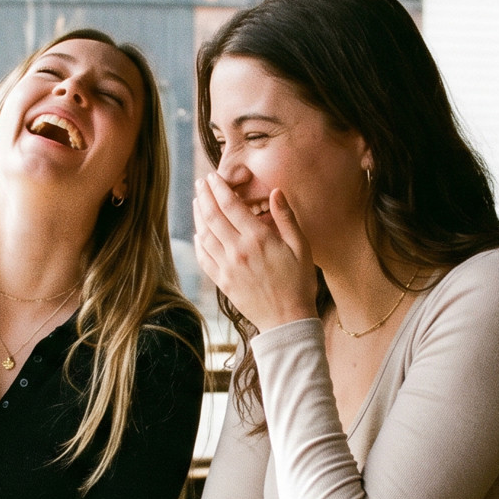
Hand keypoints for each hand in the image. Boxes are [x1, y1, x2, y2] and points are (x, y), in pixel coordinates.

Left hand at [192, 171, 316, 331]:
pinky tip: (198, 233)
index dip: (219, 188)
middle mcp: (238, 250)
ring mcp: (227, 267)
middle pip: (213, 216)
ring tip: (197, 202)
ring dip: (198, 215)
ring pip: (205, 234)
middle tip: (201, 183)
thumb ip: (286, 218)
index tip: (213, 178)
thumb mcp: (301, 247)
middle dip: (204, 196)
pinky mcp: (222, 282)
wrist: (288, 320)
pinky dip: (198, 242)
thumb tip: (276, 192)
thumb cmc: (300, 282)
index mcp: (258, 238)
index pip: (231, 205)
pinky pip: (204, 257)